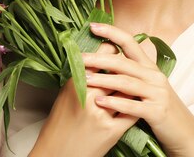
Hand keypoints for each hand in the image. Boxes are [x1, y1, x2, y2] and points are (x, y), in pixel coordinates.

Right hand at [29, 39, 137, 155]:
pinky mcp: (112, 131)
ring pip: (127, 91)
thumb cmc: (60, 123)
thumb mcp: (66, 95)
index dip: (111, 50)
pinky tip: (136, 102)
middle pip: (116, 72)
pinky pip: (131, 113)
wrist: (57, 153)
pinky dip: (135, 106)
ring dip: (132, 86)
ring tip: (135, 81)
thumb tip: (99, 57)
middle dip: (124, 67)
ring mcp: (101, 114)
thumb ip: (82, 76)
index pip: (101, 57)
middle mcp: (87, 96)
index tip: (115, 47)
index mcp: (75, 83)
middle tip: (128, 62)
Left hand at [83, 23, 193, 156]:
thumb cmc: (158, 108)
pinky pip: (134, 105)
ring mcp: (158, 93)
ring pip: (126, 82)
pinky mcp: (158, 111)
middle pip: (123, 62)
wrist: (184, 133)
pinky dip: (116, 103)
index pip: (130, 42)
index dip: (111, 32)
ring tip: (84, 79)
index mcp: (149, 66)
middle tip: (78, 58)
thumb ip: (129, 73)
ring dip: (103, 80)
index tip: (92, 26)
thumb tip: (103, 60)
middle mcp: (154, 76)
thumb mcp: (146, 86)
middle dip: (99, 58)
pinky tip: (100, 102)